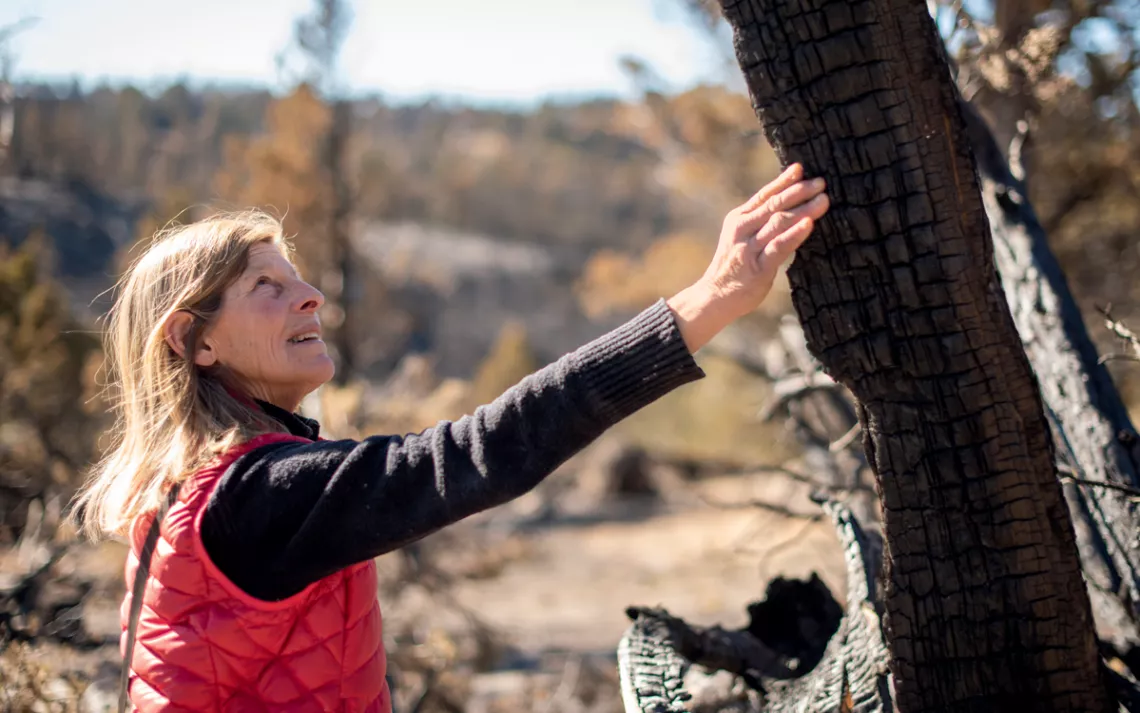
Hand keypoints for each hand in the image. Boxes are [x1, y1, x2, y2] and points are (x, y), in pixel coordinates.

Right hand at [667, 163, 828, 352]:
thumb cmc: (734, 267)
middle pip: (774, 204)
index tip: (801, 168)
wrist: (715, 296)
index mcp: (739, 219)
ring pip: (779, 222)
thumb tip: (788, 206)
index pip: (764, 195)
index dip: (783, 181)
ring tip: (823, 200)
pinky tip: (808, 225)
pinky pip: (779, 247)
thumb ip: (760, 223)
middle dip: (799, 191)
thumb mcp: (741, 238)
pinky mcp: (758, 267)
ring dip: (803, 209)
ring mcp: (749, 247)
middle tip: (821, 182)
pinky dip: (794, 234)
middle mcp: (742, 229)